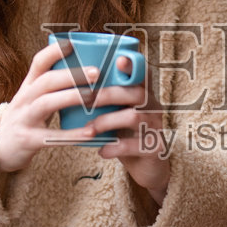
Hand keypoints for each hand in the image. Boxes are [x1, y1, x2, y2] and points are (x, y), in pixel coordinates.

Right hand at [0, 42, 114, 172]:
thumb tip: (87, 74)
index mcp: (28, 87)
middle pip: (46, 81)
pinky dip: (71, 135)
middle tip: (96, 72)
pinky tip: (90, 133)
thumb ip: (53, 89)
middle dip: (71, 75)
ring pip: (46, 103)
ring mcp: (24, 119)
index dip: (54, 51)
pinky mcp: (28, 140)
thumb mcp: (32, 100)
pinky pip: (51, 137)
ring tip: (93, 96)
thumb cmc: (25, 121)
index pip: (38, 63)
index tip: (73, 44)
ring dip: (71, 97)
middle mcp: (24, 99)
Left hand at [89, 56, 169, 205]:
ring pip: (134, 116)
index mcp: (143, 95)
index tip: (118, 59)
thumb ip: (104, 99)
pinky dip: (115, 148)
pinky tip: (102, 151)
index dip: (132, 65)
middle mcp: (153, 107)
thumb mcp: (118, 113)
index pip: (141, 74)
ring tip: (89, 129)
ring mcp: (155, 128)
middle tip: (85, 100)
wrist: (147, 167)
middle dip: (108, 94)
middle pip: (136, 92)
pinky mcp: (154, 149)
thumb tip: (70, 83)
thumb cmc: (125, 135)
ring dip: (107, 121)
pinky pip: (135, 146)